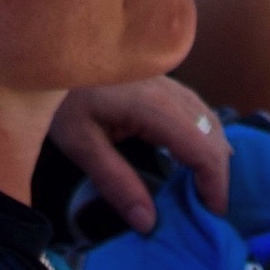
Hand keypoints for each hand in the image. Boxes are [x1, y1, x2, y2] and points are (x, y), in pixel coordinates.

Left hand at [47, 76, 232, 231]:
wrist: (51, 46)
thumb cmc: (60, 95)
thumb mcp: (80, 144)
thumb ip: (115, 182)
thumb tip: (148, 223)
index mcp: (154, 107)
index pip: (204, 150)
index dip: (215, 185)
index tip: (211, 217)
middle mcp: (170, 91)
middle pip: (213, 136)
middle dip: (218, 176)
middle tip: (208, 213)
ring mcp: (168, 82)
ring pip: (210, 120)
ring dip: (213, 156)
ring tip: (203, 192)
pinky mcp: (161, 81)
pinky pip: (197, 111)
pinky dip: (205, 138)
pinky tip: (193, 157)